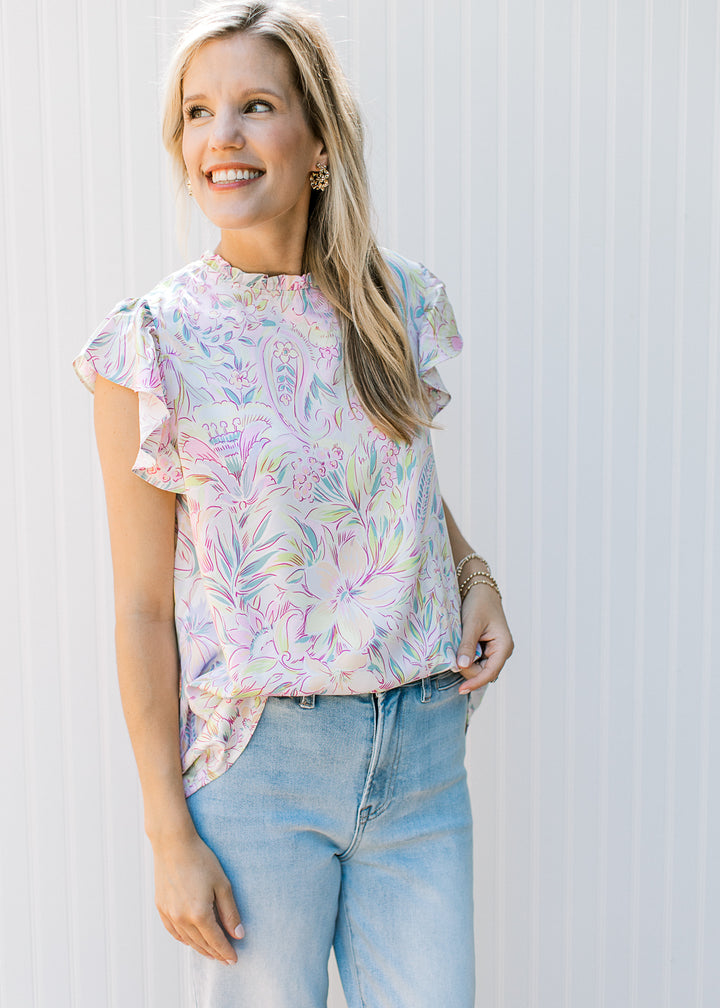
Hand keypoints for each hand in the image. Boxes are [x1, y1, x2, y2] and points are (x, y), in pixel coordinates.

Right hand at [152, 830, 243, 963]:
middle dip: (215, 953)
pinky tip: (192, 940)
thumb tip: (238, 934)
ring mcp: (169, 914)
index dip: (226, 952)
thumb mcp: (222, 884)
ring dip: (201, 948)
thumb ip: (230, 912)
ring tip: (212, 952)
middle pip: (201, 944)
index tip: (234, 959)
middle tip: (226, 959)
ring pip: (187, 940)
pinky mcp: (161, 908)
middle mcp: (182, 918)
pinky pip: (174, 932)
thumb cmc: (200, 859)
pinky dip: (185, 940)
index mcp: (199, 914)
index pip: (216, 941)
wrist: (173, 844)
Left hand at [456, 583, 513, 692]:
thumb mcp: (471, 623)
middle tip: (453, 653)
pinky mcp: (485, 649)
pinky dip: (465, 658)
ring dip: (465, 663)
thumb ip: (467, 645)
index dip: (475, 682)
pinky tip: (459, 648)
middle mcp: (501, 652)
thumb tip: (462, 666)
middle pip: (482, 672)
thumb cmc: (479, 603)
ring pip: (477, 668)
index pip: (490, 672)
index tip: (461, 689)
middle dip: (467, 669)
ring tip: (458, 645)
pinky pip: (474, 661)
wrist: (479, 590)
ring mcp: (493, 652)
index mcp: (503, 647)